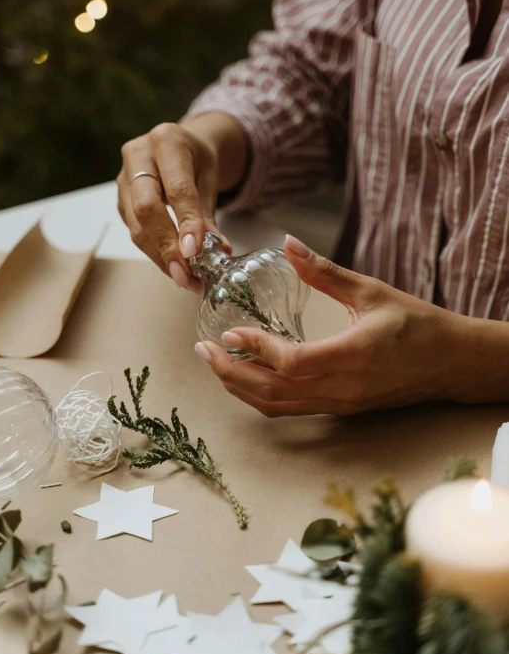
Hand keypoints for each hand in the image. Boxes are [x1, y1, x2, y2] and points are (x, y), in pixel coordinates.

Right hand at [118, 113, 245, 289]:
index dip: (185, 222)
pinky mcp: (120, 199)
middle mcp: (138, 155)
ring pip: (136, 225)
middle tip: (186, 274)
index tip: (195, 252)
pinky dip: (155, 252)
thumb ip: (208, 214)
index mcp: (167, 140)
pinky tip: (173, 266)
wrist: (179, 146)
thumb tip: (217, 251)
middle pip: (146, 208)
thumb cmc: (197, 160)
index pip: (176, 188)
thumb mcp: (210, 177)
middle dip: (167, 245)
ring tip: (186, 279)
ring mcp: (123, 178)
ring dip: (161, 256)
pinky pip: (135, 231)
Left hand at [195, 236, 466, 416]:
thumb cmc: (418, 324)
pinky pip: (292, 408)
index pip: (291, 363)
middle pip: (273, 392)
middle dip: (231, 374)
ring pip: (278, 406)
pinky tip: (247, 377)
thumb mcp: (371, 290)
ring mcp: (341, 404)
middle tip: (202, 351)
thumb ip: (325, 271)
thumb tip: (287, 244)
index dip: (255, 350)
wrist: (452, 364)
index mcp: (352, 355)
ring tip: (216, 365)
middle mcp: (343, 388)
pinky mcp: (341, 408)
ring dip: (242, 389)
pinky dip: (263, 396)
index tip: (228, 332)